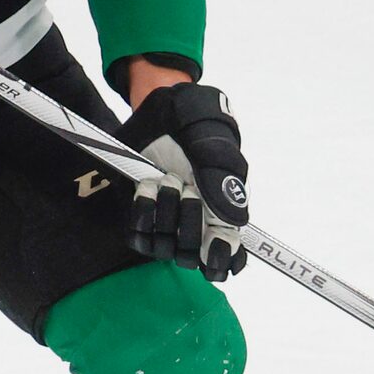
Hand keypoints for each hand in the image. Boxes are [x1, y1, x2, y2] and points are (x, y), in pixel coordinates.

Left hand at [117, 81, 249, 279]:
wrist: (160, 113)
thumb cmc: (196, 128)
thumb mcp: (214, 146)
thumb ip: (224, 180)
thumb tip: (235, 223)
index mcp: (224, 215)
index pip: (229, 257)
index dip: (223, 259)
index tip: (215, 245)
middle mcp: (197, 226)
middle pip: (193, 256)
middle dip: (189, 221)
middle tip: (187, 186)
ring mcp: (167, 226)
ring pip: (165, 248)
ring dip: (165, 212)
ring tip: (167, 179)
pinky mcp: (141, 220)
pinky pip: (138, 237)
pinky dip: (142, 212)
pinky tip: (147, 186)